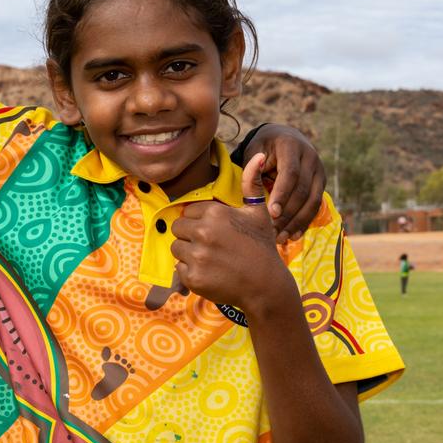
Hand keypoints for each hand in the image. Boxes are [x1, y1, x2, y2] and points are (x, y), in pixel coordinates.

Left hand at [170, 154, 298, 319]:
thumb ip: (252, 183)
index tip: (217, 232)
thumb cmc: (260, 246)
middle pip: (178, 229)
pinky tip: (210, 273)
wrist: (265, 285)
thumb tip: (259, 156)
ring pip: (176, 249)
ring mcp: (197, 256)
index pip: (188, 212)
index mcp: (215, 213)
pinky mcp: (193, 277)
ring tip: (211, 259)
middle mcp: (203, 232)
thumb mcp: (258, 212)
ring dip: (188, 254)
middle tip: (212, 246)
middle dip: (191, 237)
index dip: (201, 222)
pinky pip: (178, 270)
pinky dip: (190, 273)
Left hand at [242, 124, 324, 242]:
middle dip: (288, 213)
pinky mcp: (321, 182)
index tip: (272, 213)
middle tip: (273, 231)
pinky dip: (305, 221)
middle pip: (303, 189)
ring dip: (297, 221)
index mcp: (291, 145)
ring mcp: (319, 169)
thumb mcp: (254, 153)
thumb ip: (252, 169)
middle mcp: (309, 156)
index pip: (290, 173)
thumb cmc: (262, 149)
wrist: (283, 138)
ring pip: (313, 200)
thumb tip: (253, 184)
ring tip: (281, 237)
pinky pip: (316, 205)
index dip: (282, 194)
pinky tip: (293, 234)